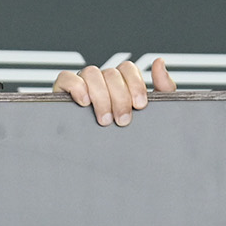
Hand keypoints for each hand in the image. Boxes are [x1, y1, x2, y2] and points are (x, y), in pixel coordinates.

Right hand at [53, 58, 174, 124]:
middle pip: (111, 73)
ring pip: (91, 73)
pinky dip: (76, 87)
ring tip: (105, 120)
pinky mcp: (62, 93)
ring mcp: (81, 85)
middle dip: (119, 97)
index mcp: (120, 83)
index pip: (127, 68)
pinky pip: (66, 78)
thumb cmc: (129, 136)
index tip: (140, 106)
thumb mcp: (151, 114)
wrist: (107, 163)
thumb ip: (163, 89)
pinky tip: (84, 103)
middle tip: (123, 120)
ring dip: (101, 96)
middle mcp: (101, 81)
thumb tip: (159, 62)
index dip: (135, 84)